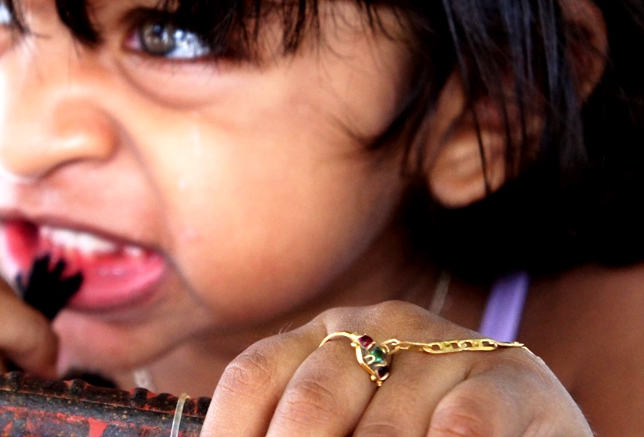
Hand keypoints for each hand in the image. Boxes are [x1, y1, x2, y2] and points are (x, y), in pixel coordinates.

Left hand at [201, 301, 589, 435]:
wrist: (523, 428)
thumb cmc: (413, 434)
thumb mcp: (344, 428)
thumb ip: (291, 430)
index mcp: (319, 339)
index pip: (253, 377)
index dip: (231, 433)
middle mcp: (374, 328)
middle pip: (309, 402)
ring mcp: (441, 345)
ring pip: (384, 429)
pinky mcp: (509, 378)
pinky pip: (460, 425)